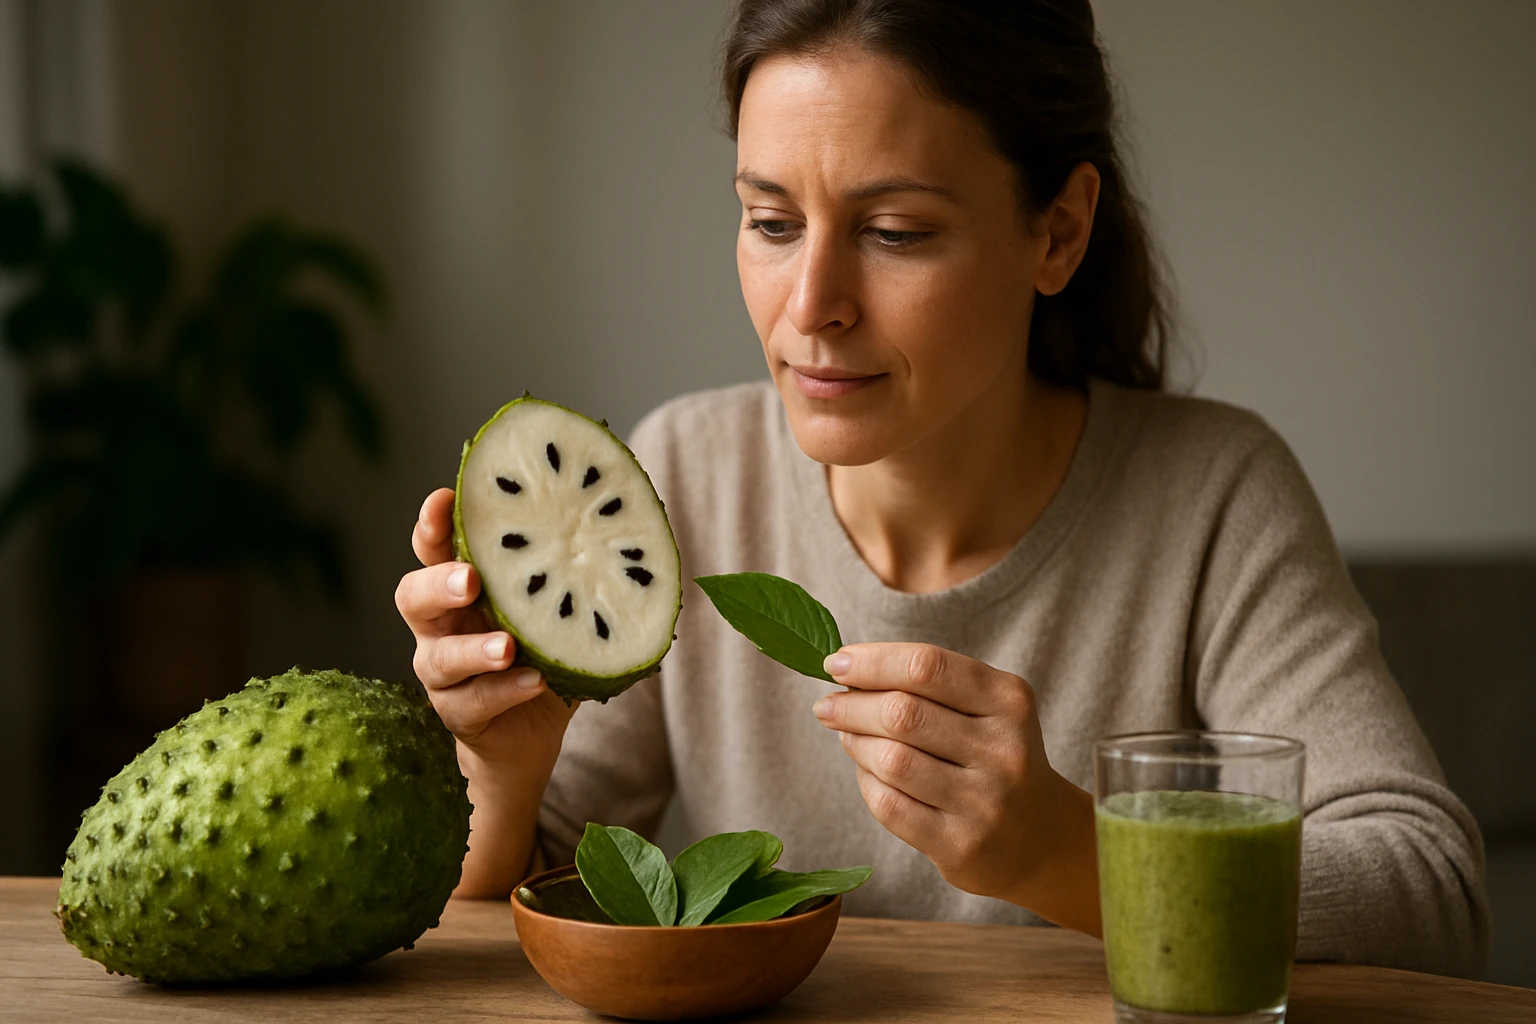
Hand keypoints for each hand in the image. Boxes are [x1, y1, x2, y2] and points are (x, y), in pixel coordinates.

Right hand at [394, 487, 575, 763]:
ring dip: (472, 649)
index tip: (444, 500)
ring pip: (438, 658)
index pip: (433, 549)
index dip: (432, 524)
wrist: (527, 735)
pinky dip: (505, 690)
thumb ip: (568, 570)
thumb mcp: (554, 606)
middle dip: (438, 583)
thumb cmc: (540, 653)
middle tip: (470, 579)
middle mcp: (440, 627)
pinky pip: (473, 702)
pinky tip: (535, 681)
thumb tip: (621, 513)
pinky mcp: (458, 714)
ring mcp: (443, 673)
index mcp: (460, 589)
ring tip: (506, 646)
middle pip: (413, 597)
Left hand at [813, 642, 1099, 934]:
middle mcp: (1003, 750)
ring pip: (890, 760)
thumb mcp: (984, 708)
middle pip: (902, 713)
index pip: (927, 666)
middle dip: (852, 705)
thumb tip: (845, 673)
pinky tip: (868, 773)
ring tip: (848, 736)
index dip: (871, 661)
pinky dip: (866, 783)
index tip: (835, 663)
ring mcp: (984, 802)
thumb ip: (925, 685)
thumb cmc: (994, 756)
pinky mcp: (960, 846)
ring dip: (855, 743)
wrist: (1042, 838)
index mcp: (1009, 701)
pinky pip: (889, 806)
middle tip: (828, 705)